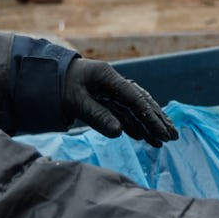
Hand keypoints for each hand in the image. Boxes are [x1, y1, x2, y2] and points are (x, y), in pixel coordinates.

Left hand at [62, 58, 178, 146]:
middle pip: (141, 103)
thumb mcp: (74, 101)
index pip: (135, 99)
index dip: (150, 116)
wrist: (45, 76)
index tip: (162, 132)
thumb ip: (97, 116)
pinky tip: (144, 137)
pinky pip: (124, 114)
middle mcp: (114, 83)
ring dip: (149, 125)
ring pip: (135, 110)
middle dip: (157, 120)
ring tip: (163, 141)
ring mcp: (111, 92)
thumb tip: (119, 132)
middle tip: (173, 136)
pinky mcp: (105, 101)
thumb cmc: (58, 85)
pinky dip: (134, 125)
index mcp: (108, 78)